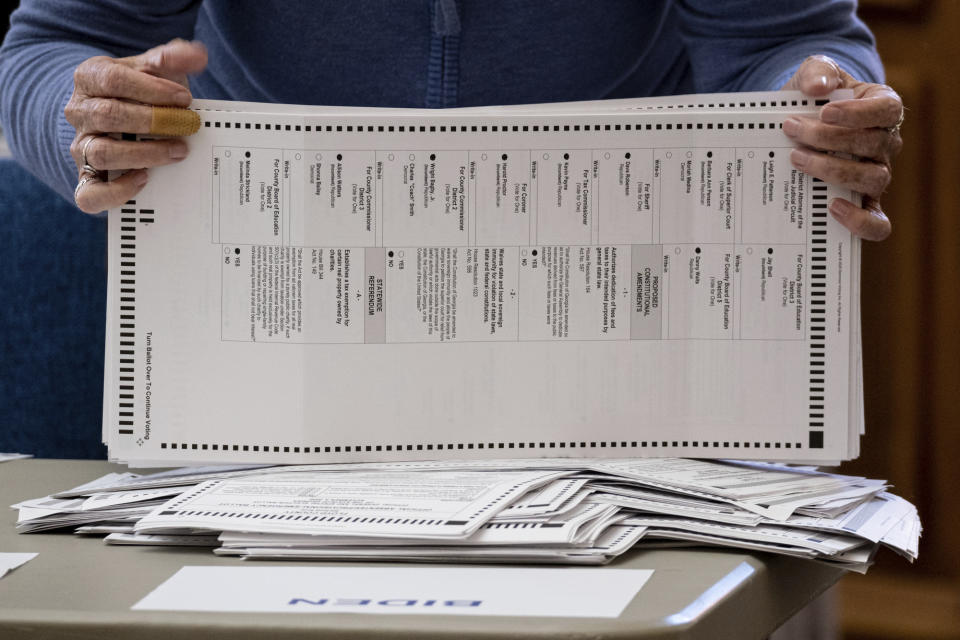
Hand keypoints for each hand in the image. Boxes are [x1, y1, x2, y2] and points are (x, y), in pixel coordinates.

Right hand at [65, 39, 207, 212]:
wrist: (117, 120)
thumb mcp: (153, 70)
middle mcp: (79, 112)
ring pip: (102, 153)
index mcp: (90, 78)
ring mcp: (80, 147)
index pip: (113, 79)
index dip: (152, 89)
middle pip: (108, 115)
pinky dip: (117, 192)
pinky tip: (145, 180)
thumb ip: (172, 59)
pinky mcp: (86, 179)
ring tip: (178, 151)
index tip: (185, 97)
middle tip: (190, 125)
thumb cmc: (140, 94)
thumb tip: (197, 55)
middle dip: (155, 121)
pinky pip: (90, 194)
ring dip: (145, 154)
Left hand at [781, 55, 902, 240]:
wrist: (797, 125)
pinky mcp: (863, 203)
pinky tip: (832, 208)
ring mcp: (875, 174)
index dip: (858, 113)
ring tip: (798, 160)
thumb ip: (817, 71)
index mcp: (881, 107)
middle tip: (792, 131)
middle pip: (873, 143)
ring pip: (873, 178)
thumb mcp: (812, 75)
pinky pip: (877, 222)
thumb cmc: (813, 99)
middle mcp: (885, 143)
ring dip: (833, 170)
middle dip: (828, 138)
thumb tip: (818, 86)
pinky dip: (860, 221)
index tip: (824, 112)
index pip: (887, 109)